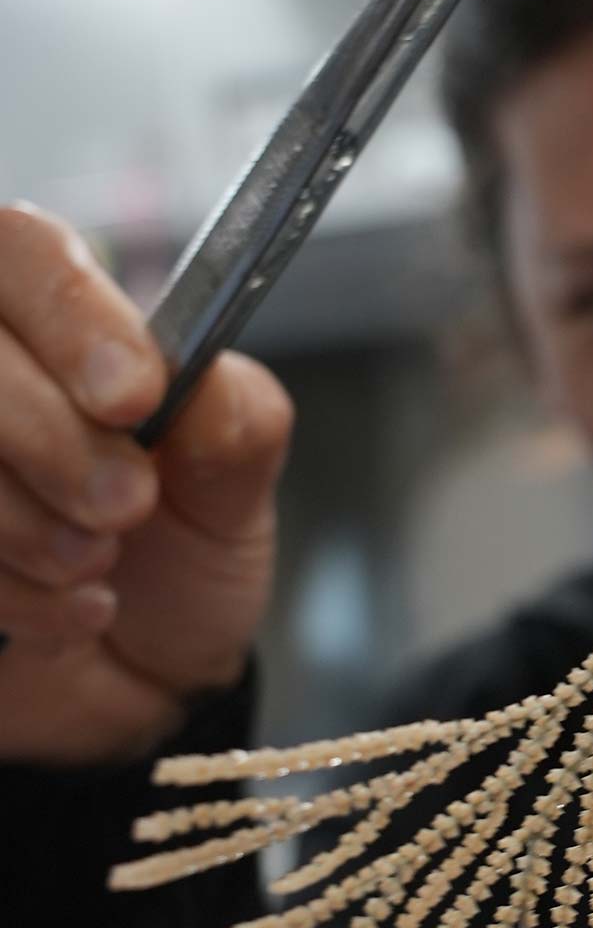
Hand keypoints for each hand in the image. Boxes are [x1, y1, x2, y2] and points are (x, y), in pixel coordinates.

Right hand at [0, 203, 293, 768]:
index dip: (70, 315)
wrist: (147, 676)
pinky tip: (73, 612)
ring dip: (27, 525)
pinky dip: (15, 595)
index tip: (133, 395)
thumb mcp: (235, 494)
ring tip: (99, 563)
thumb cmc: (181, 557)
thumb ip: (233, 425)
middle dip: (54, 437)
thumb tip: (203, 384)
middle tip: (127, 504)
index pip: (20, 251)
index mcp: (49, 313)